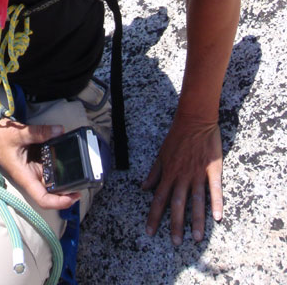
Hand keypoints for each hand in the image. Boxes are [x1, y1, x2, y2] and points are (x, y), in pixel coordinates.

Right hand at [0, 119, 81, 210]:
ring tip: (79, 166)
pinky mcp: (34, 160)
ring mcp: (33, 168)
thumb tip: (59, 131)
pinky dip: (58, 159)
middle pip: (51, 190)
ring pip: (52, 176)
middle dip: (67, 188)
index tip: (73, 198)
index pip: (43, 198)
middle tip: (83, 179)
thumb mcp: (19, 134)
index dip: (59, 202)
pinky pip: (48, 162)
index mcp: (25, 176)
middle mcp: (30, 176)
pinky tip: (67, 152)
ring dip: (64, 174)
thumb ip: (39, 132)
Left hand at [142, 113, 222, 244]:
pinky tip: (218, 217)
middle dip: (175, 224)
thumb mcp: (161, 153)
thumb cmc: (177, 136)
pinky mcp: (213, 169)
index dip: (154, 215)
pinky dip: (216, 203)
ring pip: (196, 200)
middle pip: (177, 203)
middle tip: (175, 242)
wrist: (195, 119)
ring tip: (196, 238)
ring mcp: (198, 173)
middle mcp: (182, 175)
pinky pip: (215, 189)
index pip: (158, 198)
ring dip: (196, 220)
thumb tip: (143, 187)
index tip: (150, 231)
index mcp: (168, 172)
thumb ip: (154, 172)